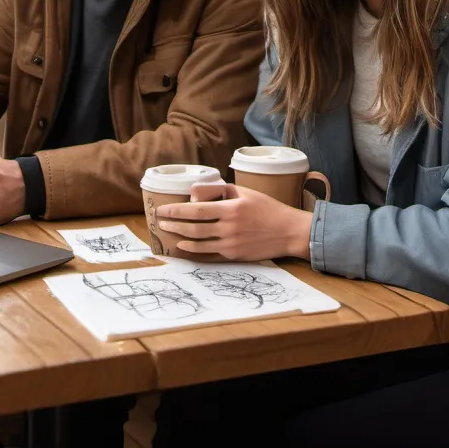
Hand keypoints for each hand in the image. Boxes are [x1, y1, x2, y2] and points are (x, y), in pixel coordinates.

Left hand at [157, 182, 312, 261]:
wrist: (288, 231)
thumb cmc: (266, 207)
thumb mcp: (243, 191)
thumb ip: (218, 191)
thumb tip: (193, 194)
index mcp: (231, 208)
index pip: (196, 210)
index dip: (176, 211)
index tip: (162, 209)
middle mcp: (229, 228)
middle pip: (193, 228)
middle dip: (173, 225)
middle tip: (160, 222)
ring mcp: (231, 244)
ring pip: (198, 243)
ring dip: (180, 238)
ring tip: (169, 233)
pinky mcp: (234, 256)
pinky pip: (209, 255)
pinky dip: (194, 251)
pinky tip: (185, 246)